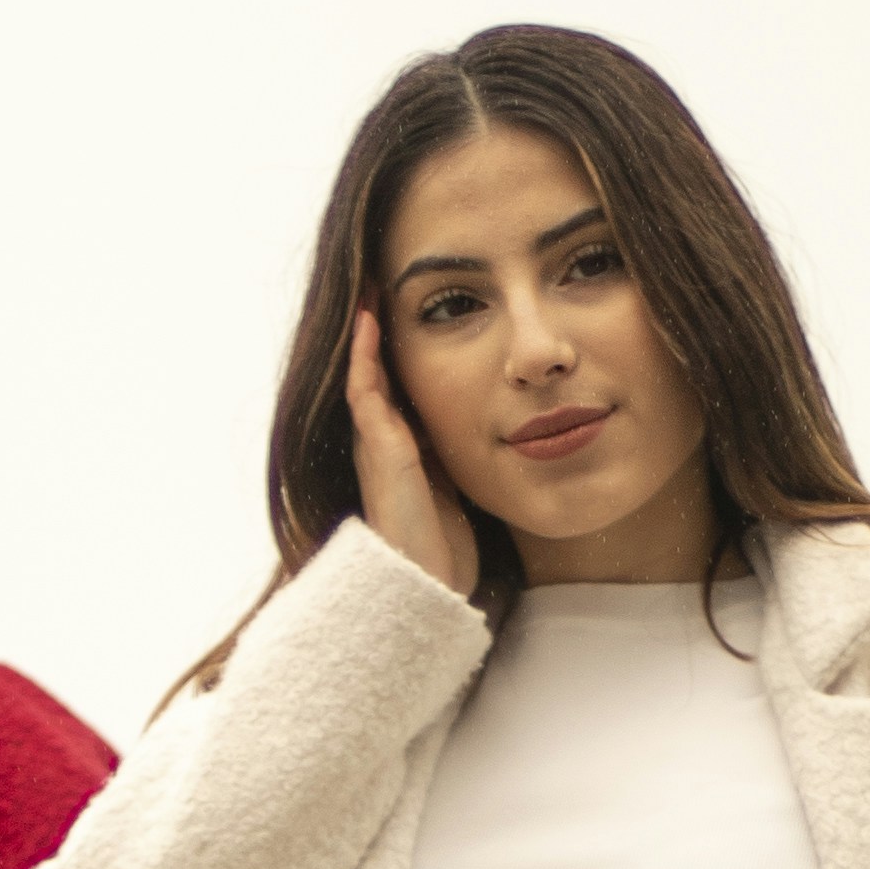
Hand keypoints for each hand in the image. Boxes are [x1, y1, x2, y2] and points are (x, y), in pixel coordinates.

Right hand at [347, 310, 479, 599]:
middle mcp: (382, 444)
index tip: (414, 309)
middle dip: (377, 332)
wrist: (428, 587)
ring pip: (364, 375)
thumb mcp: (458, 489)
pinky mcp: (380, 452)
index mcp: (403, 451)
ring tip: (369, 286)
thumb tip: (505, 433)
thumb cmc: (445, 550)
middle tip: (380, 282)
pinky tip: (369, 319)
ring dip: (364, 331)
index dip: (400, 350)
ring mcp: (377, 447)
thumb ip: (464, 459)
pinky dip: (364, 355)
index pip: (398, 387)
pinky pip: (364, 392)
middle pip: (375, 374)